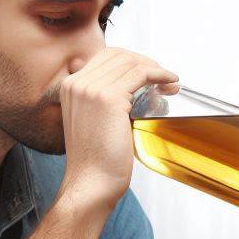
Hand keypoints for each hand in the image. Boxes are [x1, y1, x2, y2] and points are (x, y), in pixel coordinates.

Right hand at [59, 48, 178, 211]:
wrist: (90, 183)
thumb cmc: (95, 162)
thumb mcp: (93, 122)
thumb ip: (103, 101)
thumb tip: (131, 88)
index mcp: (69, 87)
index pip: (104, 57)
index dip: (131, 61)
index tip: (148, 74)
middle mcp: (76, 84)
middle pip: (118, 55)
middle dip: (145, 62)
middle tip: (163, 77)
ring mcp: (91, 89)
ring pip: (131, 62)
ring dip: (156, 69)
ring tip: (169, 84)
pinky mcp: (108, 98)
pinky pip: (141, 74)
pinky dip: (159, 75)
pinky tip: (169, 83)